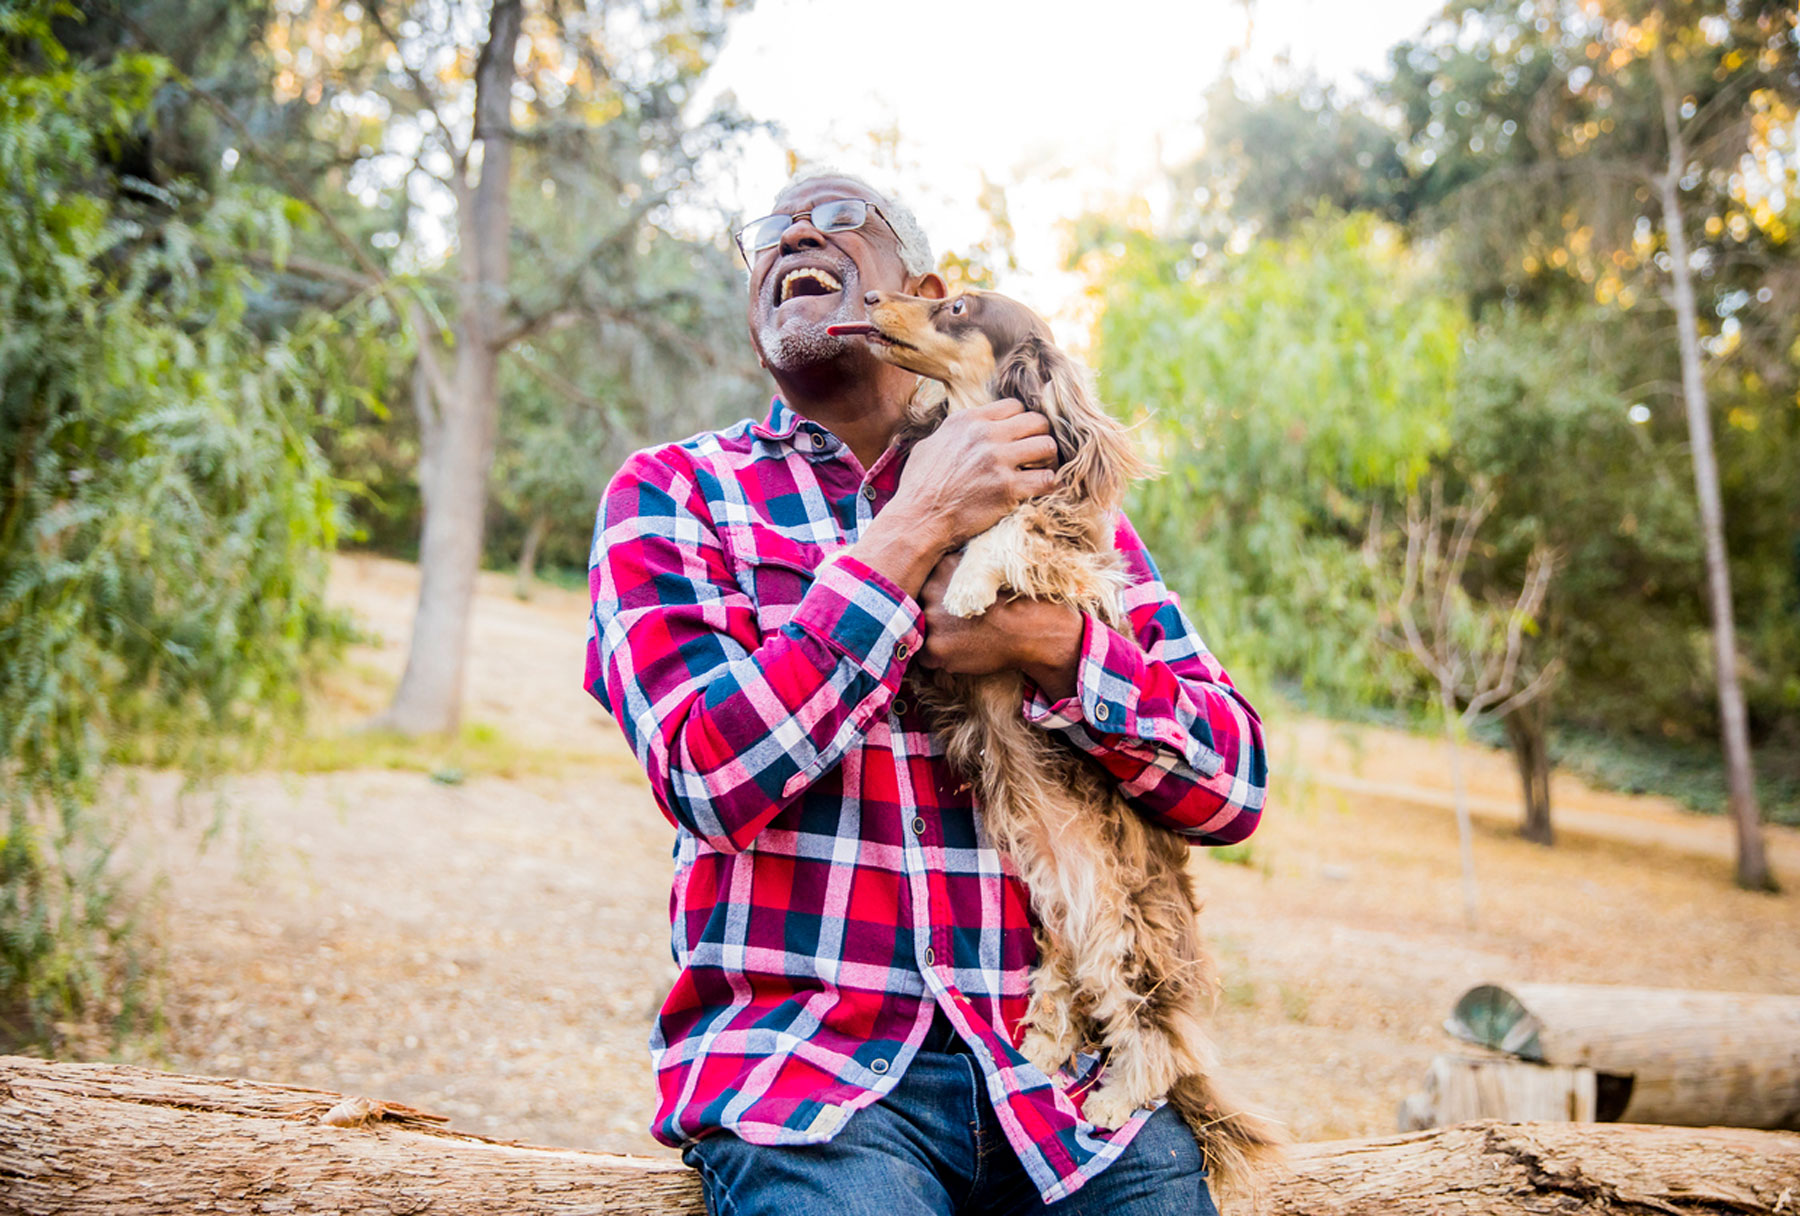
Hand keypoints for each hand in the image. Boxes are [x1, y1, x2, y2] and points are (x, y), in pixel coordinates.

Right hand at [889, 399, 1057, 552]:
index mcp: (968, 420)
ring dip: (1047, 459)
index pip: (1014, 406)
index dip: (1020, 421)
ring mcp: (998, 460)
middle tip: (1034, 453)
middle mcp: (985, 435)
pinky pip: (1046, 478)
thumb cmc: (919, 486)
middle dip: (1039, 436)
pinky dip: (1048, 484)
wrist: (918, 519)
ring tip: (1039, 470)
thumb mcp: (930, 445)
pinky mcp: (1008, 488)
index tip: (1017, 437)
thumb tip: (964, 430)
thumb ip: (953, 432)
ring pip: (1047, 445)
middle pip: (1037, 421)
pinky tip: (1039, 489)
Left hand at [919, 553, 1082, 697]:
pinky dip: (939, 659)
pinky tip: (959, 654)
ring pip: (920, 632)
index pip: (926, 583)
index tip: (948, 607)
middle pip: (920, 606)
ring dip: (935, 638)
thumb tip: (950, 563)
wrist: (1029, 629)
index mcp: (943, 568)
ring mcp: (931, 620)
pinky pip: (924, 658)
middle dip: (933, 617)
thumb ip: (962, 570)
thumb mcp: (986, 572)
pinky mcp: (935, 647)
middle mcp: (930, 591)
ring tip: (959, 641)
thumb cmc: (1015, 602)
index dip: (935, 598)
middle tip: (954, 626)